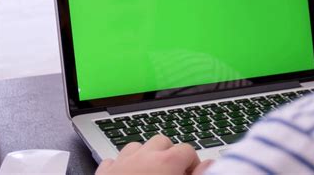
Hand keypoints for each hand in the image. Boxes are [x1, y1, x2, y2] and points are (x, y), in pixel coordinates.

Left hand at [96, 135, 213, 174]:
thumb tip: (209, 166)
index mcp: (167, 162)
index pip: (187, 150)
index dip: (192, 164)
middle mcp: (144, 156)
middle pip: (162, 142)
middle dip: (170, 155)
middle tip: (174, 174)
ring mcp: (122, 163)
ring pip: (137, 147)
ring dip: (146, 157)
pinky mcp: (104, 173)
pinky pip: (115, 160)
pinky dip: (123, 166)